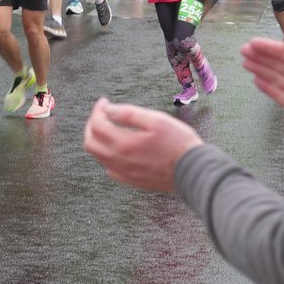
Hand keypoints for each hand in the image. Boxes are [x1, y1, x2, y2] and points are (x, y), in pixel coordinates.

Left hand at [84, 97, 203, 191]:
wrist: (193, 171)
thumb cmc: (179, 143)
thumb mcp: (156, 120)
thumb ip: (129, 114)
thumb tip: (108, 110)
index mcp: (124, 144)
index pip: (97, 125)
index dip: (98, 110)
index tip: (104, 102)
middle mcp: (119, 161)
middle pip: (91, 143)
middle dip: (92, 125)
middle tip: (102, 114)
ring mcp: (125, 173)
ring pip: (99, 157)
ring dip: (98, 140)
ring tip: (108, 128)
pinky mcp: (132, 181)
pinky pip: (110, 169)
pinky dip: (107, 156)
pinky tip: (118, 150)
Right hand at [240, 38, 283, 139]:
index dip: (268, 47)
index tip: (253, 43)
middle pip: (276, 63)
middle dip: (260, 57)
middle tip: (244, 51)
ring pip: (274, 77)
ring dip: (260, 69)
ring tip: (245, 63)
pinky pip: (276, 93)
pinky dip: (266, 87)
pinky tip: (256, 81)